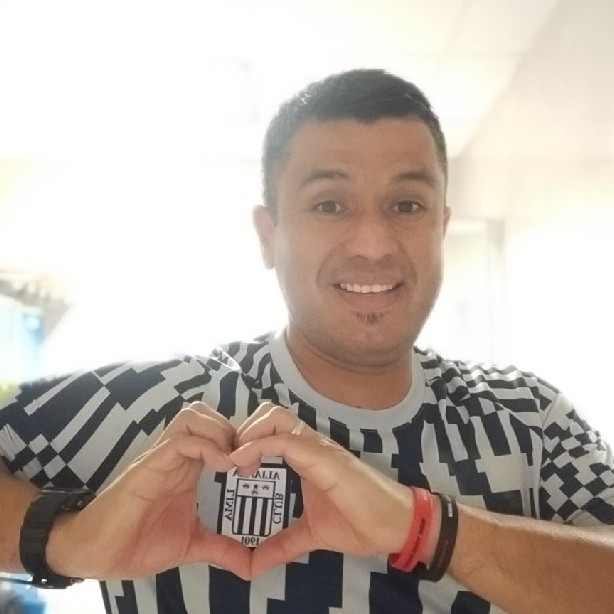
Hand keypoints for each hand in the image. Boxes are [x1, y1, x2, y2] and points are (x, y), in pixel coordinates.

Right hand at [47, 402, 251, 579]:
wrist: (96, 553)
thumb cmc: (138, 543)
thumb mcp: (190, 545)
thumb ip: (221, 549)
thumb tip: (250, 566)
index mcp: (188, 467)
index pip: (216, 431)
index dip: (241, 441)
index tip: (255, 468)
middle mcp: (176, 455)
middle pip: (206, 413)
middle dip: (233, 430)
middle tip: (246, 461)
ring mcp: (163, 456)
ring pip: (194, 416)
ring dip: (219, 432)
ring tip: (231, 462)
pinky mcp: (150, 464)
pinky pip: (181, 440)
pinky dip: (206, 446)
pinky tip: (219, 467)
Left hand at [231, 403, 414, 575]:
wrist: (394, 525)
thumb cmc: (358, 522)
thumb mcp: (310, 534)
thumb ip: (281, 544)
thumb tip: (253, 565)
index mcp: (305, 453)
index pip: (269, 427)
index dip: (245, 439)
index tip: (230, 466)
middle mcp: (308, 442)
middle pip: (267, 411)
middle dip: (242, 430)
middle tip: (231, 462)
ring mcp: (316, 446)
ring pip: (274, 416)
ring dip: (248, 433)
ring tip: (236, 463)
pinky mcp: (323, 457)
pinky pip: (285, 439)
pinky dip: (258, 446)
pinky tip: (244, 465)